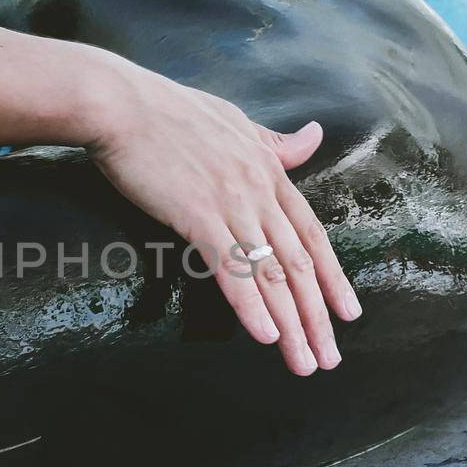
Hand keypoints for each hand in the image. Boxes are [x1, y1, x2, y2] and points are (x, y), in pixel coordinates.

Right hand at [83, 59, 361, 374]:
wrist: (118, 103)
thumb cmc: (166, 111)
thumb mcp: (233, 121)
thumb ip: (274, 141)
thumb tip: (314, 136)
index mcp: (267, 169)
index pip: (311, 233)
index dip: (332, 277)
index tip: (348, 314)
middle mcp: (258, 189)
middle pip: (298, 263)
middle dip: (317, 317)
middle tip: (328, 359)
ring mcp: (230, 202)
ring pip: (271, 273)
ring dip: (292, 324)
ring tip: (305, 362)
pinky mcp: (197, 214)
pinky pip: (231, 268)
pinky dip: (251, 305)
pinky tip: (266, 336)